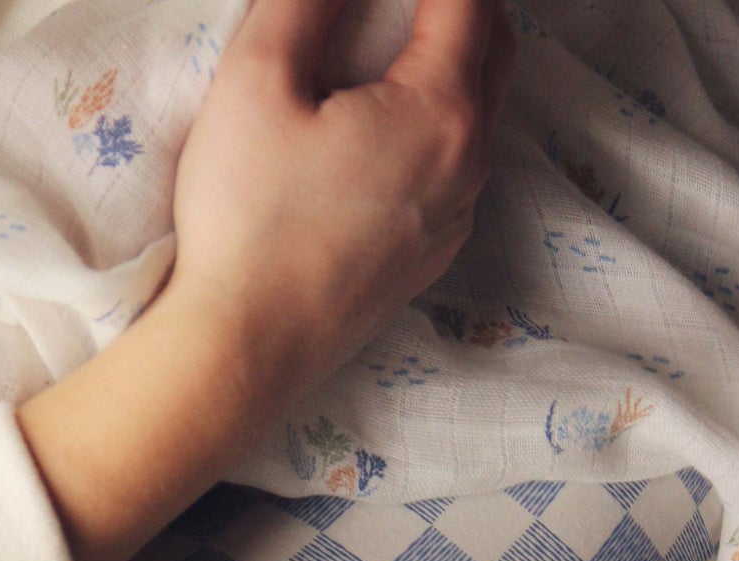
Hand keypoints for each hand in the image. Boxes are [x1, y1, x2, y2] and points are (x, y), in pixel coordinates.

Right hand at [167, 0, 515, 410]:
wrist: (245, 348)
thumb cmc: (246, 221)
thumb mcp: (256, 83)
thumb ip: (305, 4)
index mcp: (440, 108)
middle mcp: (468, 164)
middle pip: (493, 50)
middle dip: (460, 6)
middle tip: (410, 5)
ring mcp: (453, 220)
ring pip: (476, 117)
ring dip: (452, 68)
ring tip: (399, 52)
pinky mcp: (425, 262)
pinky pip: (455, 176)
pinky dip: (436, 133)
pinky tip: (388, 136)